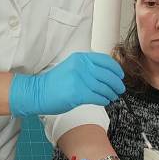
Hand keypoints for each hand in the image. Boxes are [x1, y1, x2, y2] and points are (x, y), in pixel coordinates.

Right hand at [9, 52, 124, 117]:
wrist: (38, 92)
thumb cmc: (55, 83)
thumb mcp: (71, 67)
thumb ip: (87, 68)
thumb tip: (107, 75)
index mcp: (80, 58)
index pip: (105, 61)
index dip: (116, 69)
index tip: (120, 75)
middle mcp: (81, 66)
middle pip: (108, 75)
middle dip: (117, 84)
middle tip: (120, 89)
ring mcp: (80, 80)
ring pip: (104, 87)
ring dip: (111, 93)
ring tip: (113, 96)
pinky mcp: (78, 94)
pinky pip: (98, 97)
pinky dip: (104, 100)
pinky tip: (104, 101)